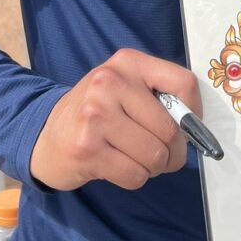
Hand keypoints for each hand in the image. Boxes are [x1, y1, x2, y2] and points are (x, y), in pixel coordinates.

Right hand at [30, 49, 201, 190]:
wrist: (45, 135)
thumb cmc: (97, 113)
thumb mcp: (125, 88)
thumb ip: (159, 97)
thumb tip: (195, 127)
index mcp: (128, 62)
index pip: (184, 83)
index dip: (194, 113)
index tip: (188, 128)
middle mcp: (110, 82)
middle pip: (171, 128)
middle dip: (174, 152)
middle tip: (162, 155)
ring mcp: (95, 115)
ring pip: (155, 155)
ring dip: (154, 168)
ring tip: (136, 159)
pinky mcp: (86, 149)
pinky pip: (135, 175)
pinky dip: (135, 178)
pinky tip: (118, 166)